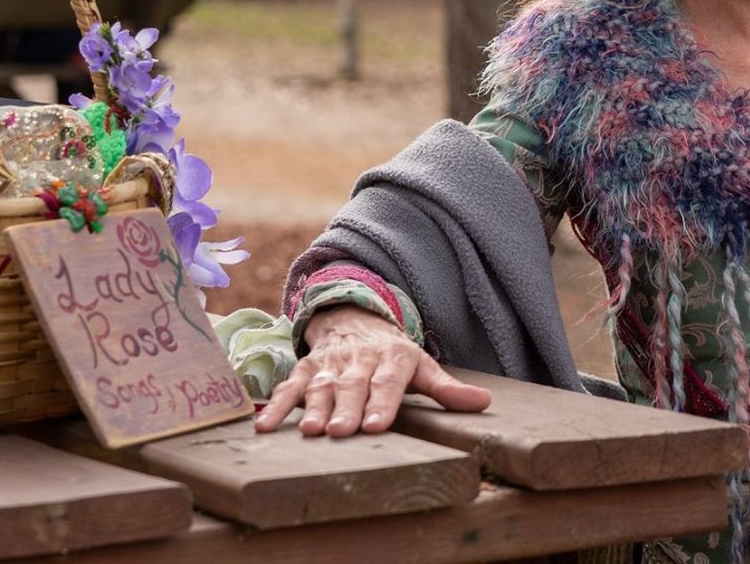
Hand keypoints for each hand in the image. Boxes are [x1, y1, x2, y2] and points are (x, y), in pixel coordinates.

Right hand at [254, 306, 491, 437]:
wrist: (354, 317)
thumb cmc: (393, 354)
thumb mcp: (421, 365)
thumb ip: (447, 388)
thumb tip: (484, 404)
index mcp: (391, 359)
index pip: (387, 383)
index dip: (382, 404)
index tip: (377, 425)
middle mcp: (358, 360)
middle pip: (352, 386)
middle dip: (346, 408)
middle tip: (341, 431)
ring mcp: (329, 364)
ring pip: (321, 387)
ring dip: (314, 409)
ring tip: (310, 431)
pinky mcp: (306, 368)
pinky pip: (289, 387)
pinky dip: (277, 406)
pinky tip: (265, 428)